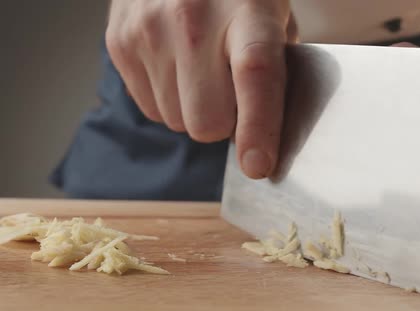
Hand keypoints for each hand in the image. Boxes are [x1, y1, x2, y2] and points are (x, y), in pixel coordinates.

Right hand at [106, 0, 296, 178]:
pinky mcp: (119, 43)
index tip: (257, 165)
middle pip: (207, 122)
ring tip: (200, 70)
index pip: (254, 74)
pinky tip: (176, 65)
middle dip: (224, 123)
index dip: (258, 126)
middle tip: (230, 93)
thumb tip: (270, 132)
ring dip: (194, 109)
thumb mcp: (273, 17)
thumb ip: (278, 68)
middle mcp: (193, 19)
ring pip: (178, 122)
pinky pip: (152, 110)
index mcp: (247, 11)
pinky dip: (168, 99)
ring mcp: (149, 31)